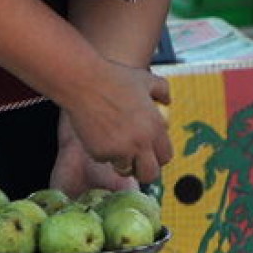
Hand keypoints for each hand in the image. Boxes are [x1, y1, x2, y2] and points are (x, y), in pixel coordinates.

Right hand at [58, 62, 172, 189]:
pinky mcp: (100, 153)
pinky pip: (105, 159)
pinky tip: (99, 133)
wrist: (85, 82)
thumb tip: (167, 102)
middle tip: (137, 162)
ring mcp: (120, 150)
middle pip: (150, 174)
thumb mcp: (146, 79)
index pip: (166, 156)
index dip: (159, 157)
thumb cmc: (115, 78)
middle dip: (145, 171)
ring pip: (125, 170)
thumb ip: (162, 91)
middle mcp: (140, 142)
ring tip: (116, 146)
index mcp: (155, 127)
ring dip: (123, 162)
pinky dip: (104, 152)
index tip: (151, 153)